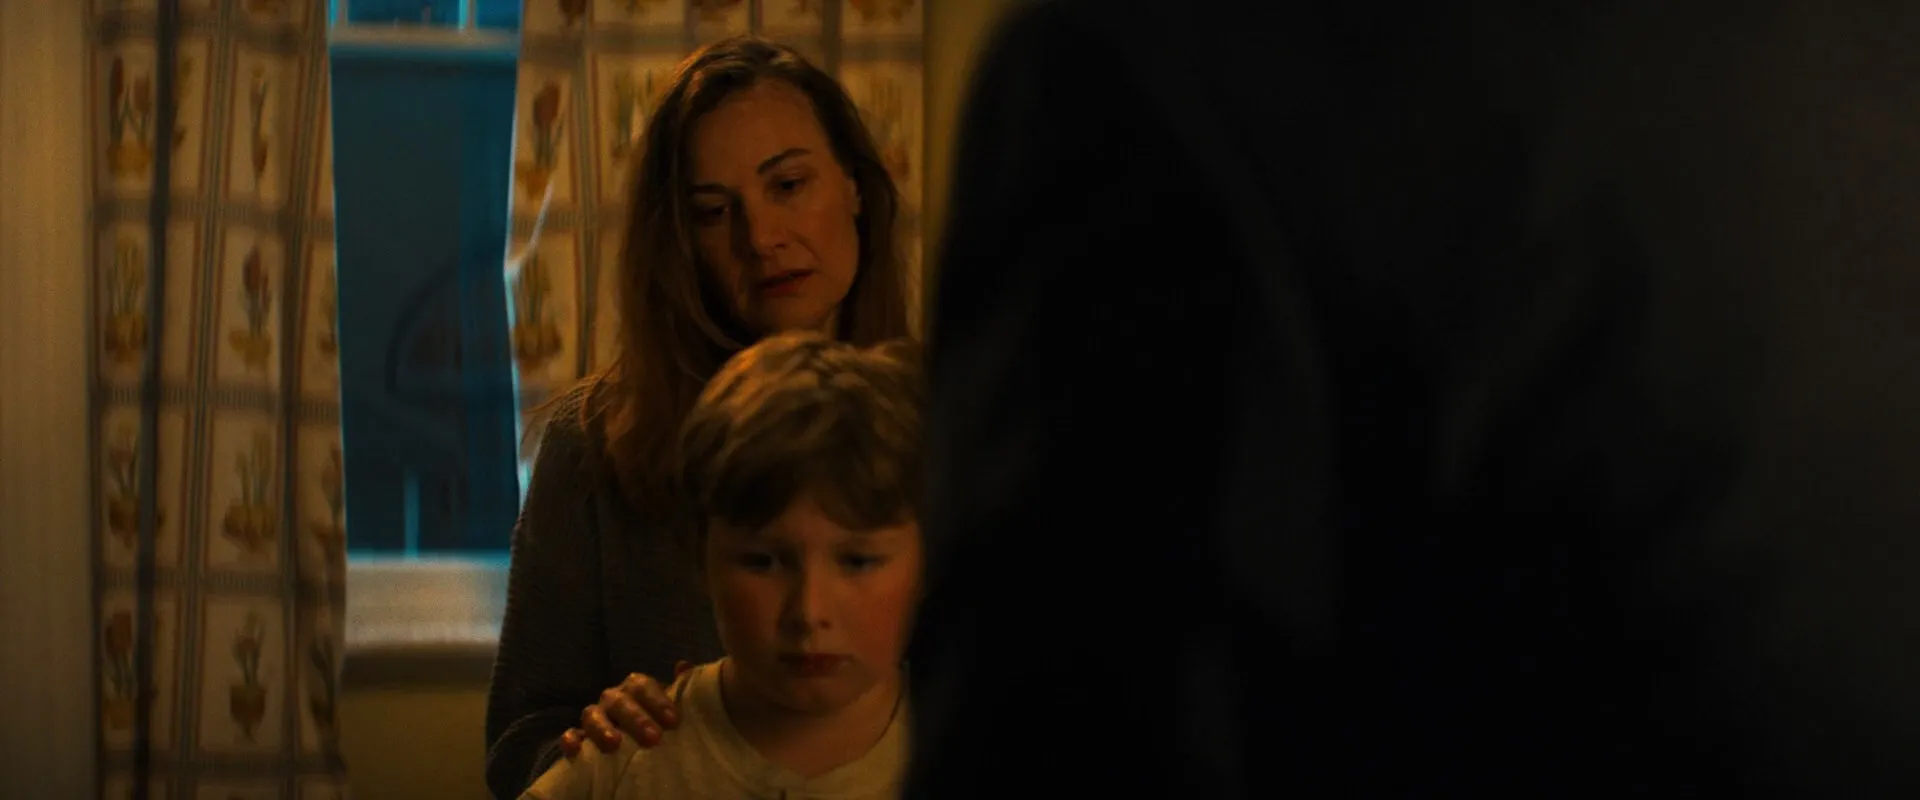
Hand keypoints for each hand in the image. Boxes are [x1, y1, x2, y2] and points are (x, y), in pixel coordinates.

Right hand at [559, 660, 694, 755]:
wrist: (638, 744)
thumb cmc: (657, 723)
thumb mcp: (671, 707)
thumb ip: (678, 689)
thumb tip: (683, 665)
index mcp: (635, 689)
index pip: (642, 685)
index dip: (657, 701)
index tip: (673, 721)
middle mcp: (614, 699)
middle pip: (619, 701)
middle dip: (636, 719)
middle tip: (654, 739)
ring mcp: (595, 717)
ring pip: (592, 715)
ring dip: (602, 728)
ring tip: (614, 744)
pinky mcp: (580, 738)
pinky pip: (571, 734)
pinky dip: (570, 739)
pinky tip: (575, 749)